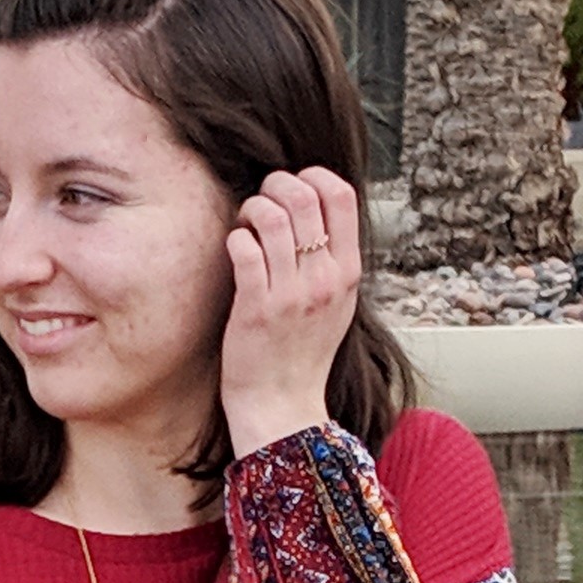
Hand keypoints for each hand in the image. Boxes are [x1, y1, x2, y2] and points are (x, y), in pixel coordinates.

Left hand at [219, 164, 362, 456]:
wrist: (283, 406)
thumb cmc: (302, 353)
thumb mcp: (336, 303)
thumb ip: (332, 258)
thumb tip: (315, 209)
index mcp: (347, 272)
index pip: (341, 194)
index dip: (312, 176)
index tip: (293, 187)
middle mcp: (324, 279)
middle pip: (304, 196)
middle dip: (274, 187)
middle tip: (260, 205)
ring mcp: (292, 294)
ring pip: (272, 217)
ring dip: (251, 209)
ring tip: (245, 225)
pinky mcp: (257, 309)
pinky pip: (245, 249)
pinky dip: (236, 238)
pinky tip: (235, 248)